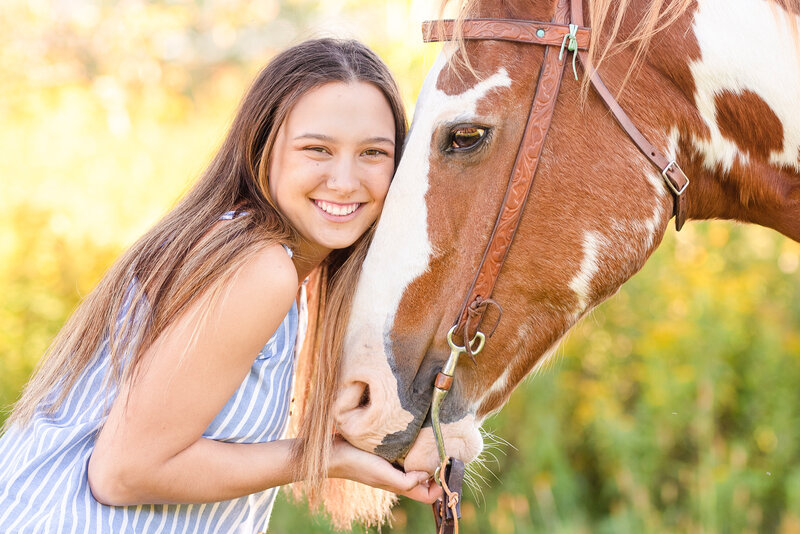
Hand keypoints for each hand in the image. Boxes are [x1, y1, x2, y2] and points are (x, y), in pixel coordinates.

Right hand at [328, 437, 442, 503]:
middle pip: (425, 480)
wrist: (333, 453)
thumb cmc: (357, 465)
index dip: (441, 486)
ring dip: (425, 456)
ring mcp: (391, 464)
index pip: (429, 495)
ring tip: (433, 440)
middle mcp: (398, 476)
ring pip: (416, 464)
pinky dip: (412, 446)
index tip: (448, 468)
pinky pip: (404, 451)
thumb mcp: (382, 475)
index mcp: (400, 485)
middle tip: (445, 450)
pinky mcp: (385, 451)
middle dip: (437, 469)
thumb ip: (406, 481)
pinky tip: (414, 433)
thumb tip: (428, 475)